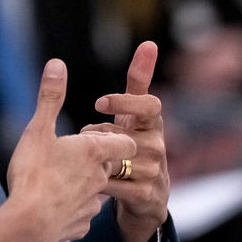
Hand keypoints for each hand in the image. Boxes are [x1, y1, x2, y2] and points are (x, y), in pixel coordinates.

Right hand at [5, 58, 137, 241]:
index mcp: (95, 152)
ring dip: (85, 183)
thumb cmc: (34, 174)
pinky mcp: (81, 225)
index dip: (115, 137)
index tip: (96, 135)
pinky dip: (74, 207)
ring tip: (59, 180)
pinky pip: (82, 213)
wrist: (29, 225)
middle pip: (112, 165)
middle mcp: (101, 177)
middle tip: (72, 155)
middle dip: (97, 159)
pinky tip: (54, 205)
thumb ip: (50, 97)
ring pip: (98, 189)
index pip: (126, 142)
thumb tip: (57, 64)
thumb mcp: (38, 130)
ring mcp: (93, 203)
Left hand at [85, 41, 169, 241]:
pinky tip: (88, 182)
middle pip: (128, 134)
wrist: (145, 198)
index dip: (125, 102)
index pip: (151, 105)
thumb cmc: (135, 146)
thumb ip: (139, 81)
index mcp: (153, 124)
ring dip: (97, 159)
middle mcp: (158, 146)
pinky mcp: (147, 196)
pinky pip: (117, 186)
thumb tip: (149, 44)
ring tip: (85, 160)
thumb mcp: (135, 114)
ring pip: (119, 160)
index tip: (98, 103)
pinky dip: (99, 182)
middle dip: (101, 135)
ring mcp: (155, 172)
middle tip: (83, 138)